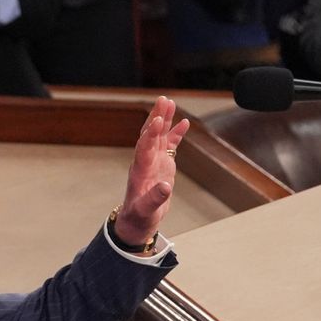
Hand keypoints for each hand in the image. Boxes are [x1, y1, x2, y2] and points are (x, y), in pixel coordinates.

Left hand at [113, 96, 190, 247]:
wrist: (137, 220)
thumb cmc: (139, 217)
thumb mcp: (146, 212)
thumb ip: (155, 199)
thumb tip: (166, 187)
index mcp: (140, 171)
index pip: (144, 148)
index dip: (150, 134)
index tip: (157, 121)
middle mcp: (145, 162)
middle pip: (149, 135)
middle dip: (156, 117)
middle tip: (163, 100)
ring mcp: (153, 161)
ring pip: (158, 136)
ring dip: (164, 119)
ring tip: (170, 102)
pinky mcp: (161, 164)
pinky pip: (169, 145)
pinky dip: (175, 133)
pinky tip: (183, 122)